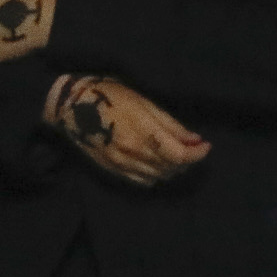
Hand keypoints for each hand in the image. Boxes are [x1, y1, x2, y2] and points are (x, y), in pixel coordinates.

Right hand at [42, 74, 209, 187]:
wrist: (71, 105)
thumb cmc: (109, 95)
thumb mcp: (143, 101)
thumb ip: (170, 124)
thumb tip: (194, 139)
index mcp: (143, 133)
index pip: (180, 155)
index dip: (198, 154)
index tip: (205, 145)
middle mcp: (133, 153)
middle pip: (172, 168)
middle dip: (188, 160)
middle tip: (191, 147)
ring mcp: (121, 164)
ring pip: (160, 177)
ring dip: (173, 169)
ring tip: (175, 154)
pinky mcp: (112, 169)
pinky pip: (142, 181)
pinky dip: (155, 175)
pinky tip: (155, 162)